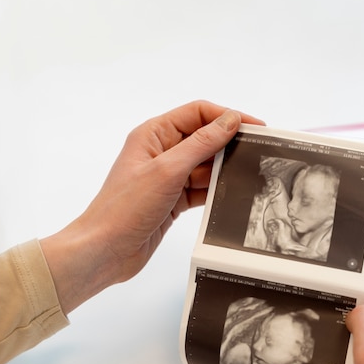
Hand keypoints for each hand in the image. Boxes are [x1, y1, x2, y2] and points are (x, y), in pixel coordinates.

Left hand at [40, 100, 263, 312]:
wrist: (105, 251)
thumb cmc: (124, 208)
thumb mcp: (167, 171)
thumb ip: (201, 144)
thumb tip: (229, 121)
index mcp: (153, 134)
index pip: (197, 113)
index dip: (227, 116)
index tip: (255, 126)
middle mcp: (160, 152)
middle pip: (204, 138)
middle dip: (229, 144)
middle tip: (257, 152)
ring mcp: (167, 177)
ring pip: (204, 165)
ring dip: (223, 170)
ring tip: (248, 175)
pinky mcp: (172, 200)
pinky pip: (201, 188)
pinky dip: (215, 190)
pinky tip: (231, 194)